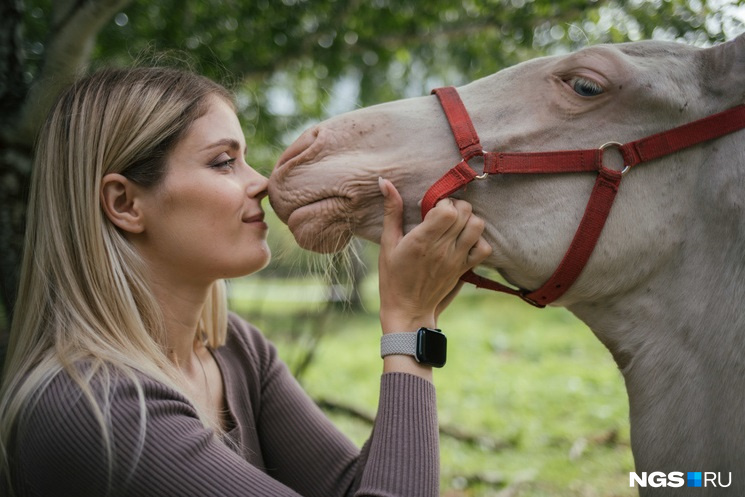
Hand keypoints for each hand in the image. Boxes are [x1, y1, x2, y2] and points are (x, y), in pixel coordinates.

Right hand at [377, 178, 491, 333]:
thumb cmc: (392, 277)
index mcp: (422, 240)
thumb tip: (384, 180)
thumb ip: (391, 211)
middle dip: (456, 207)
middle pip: (465, 213)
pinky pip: (484, 249)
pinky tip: (464, 240)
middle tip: (443, 214)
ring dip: (469, 220)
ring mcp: (456, 260)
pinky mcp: (464, 269)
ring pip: (478, 226)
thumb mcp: (387, 243)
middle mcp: (442, 249)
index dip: (443, 203)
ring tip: (455, 225)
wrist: (408, 309)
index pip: (447, 210)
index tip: (432, 209)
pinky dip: (479, 240)